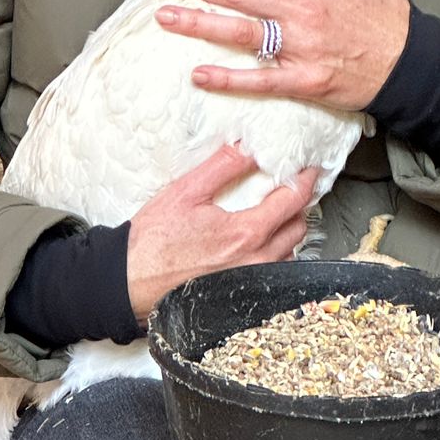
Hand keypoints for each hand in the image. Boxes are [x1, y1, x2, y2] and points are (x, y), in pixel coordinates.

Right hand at [126, 142, 321, 321]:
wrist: (132, 282)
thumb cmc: (153, 244)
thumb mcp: (186, 192)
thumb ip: (222, 166)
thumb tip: (248, 146)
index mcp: (246, 234)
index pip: (294, 200)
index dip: (304, 180)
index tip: (306, 169)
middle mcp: (256, 261)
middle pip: (298, 227)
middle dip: (297, 205)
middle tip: (287, 189)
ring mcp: (252, 281)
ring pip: (289, 252)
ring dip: (286, 231)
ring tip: (272, 215)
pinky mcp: (244, 293)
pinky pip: (274, 271)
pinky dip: (274, 254)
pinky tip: (257, 243)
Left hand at [150, 0, 410, 112]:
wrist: (411, 60)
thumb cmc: (385, 12)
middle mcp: (298, 10)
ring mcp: (299, 46)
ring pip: (240, 32)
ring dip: (200, 23)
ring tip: (166, 16)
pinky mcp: (303, 79)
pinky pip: (260, 81)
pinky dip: (229, 79)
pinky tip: (199, 75)